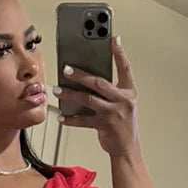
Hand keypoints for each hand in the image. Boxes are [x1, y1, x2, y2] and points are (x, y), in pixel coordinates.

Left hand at [53, 36, 138, 157]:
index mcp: (129, 91)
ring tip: (58, 90)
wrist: (127, 148)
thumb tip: (88, 78)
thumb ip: (111, 90)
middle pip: (99, 82)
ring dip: (70, 94)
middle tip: (66, 69)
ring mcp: (113, 113)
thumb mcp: (123, 103)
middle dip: (80, 75)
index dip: (119, 53)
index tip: (112, 39)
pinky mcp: (104, 126)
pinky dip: (71, 119)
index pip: (125, 68)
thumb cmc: (122, 124)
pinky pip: (83, 120)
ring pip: (88, 99)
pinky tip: (61, 116)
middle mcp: (123, 100)